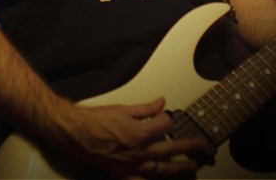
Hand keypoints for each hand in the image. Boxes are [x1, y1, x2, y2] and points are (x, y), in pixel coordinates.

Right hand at [54, 97, 210, 178]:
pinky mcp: (121, 175)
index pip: (165, 125)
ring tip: (192, 166)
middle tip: (202, 145)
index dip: (168, 118)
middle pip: (171, 150)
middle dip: (189, 147)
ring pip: (162, 171)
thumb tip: (161, 103)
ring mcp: (130, 166)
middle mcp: (137, 152)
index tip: (167, 116)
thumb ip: (145, 108)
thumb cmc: (94, 119)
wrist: (73, 132)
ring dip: (180, 169)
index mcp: (138, 133)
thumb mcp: (122, 108)